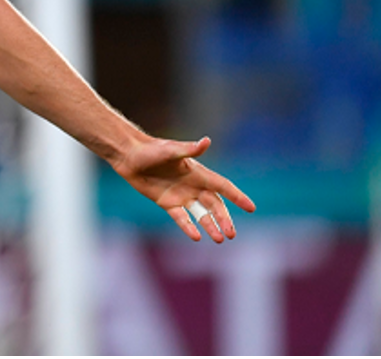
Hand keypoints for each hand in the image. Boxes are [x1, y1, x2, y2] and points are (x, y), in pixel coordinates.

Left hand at [112, 136, 256, 242]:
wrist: (129, 156)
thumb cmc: (151, 149)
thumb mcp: (170, 150)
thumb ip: (189, 149)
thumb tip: (206, 141)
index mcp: (198, 173)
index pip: (223, 186)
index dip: (237, 197)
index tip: (251, 208)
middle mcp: (192, 185)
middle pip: (214, 205)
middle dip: (224, 219)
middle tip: (232, 234)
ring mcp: (180, 195)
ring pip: (200, 214)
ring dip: (210, 226)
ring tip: (220, 240)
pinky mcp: (167, 203)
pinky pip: (181, 218)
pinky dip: (188, 227)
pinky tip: (196, 237)